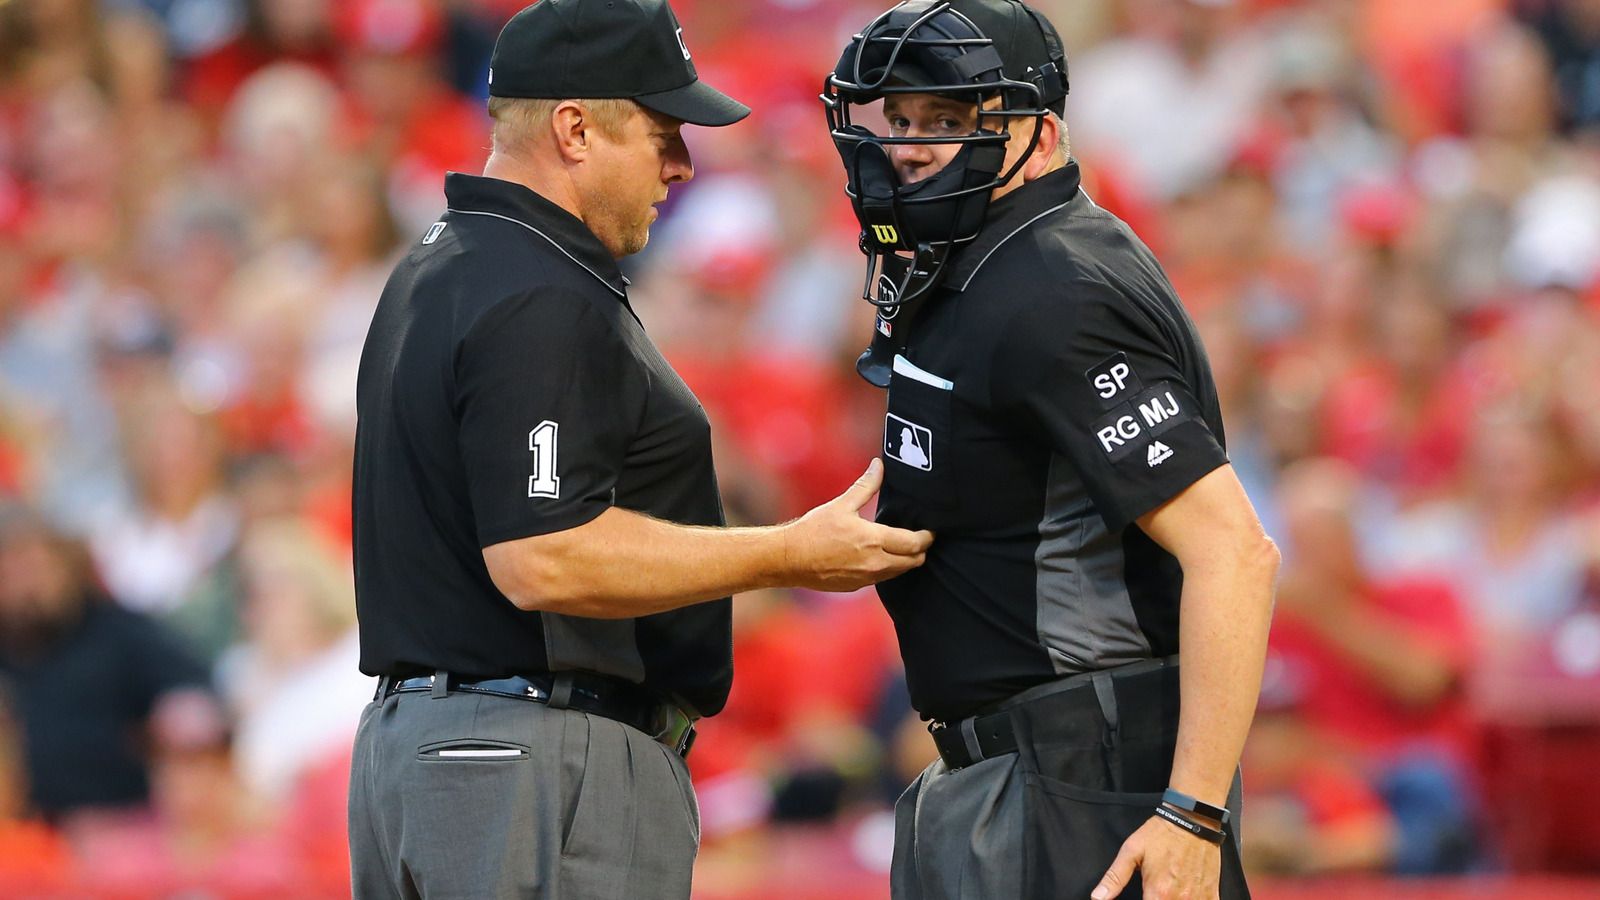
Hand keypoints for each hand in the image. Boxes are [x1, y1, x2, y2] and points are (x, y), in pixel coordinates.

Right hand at [783, 459, 933, 590]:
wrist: (789, 559)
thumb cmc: (813, 530)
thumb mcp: (842, 504)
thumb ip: (866, 486)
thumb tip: (879, 465)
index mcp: (874, 540)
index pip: (915, 544)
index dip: (927, 537)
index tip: (930, 530)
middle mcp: (875, 563)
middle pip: (914, 562)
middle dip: (920, 550)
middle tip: (919, 537)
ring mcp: (866, 578)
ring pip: (899, 572)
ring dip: (904, 560)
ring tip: (901, 545)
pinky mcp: (856, 586)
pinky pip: (881, 578)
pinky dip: (887, 568)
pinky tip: (878, 556)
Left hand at [1092, 813, 1221, 899]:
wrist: (1193, 820)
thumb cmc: (1161, 835)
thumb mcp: (1131, 851)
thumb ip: (1115, 878)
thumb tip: (1097, 898)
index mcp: (1158, 893)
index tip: (1144, 897)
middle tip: (1153, 894)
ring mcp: (1199, 899)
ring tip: (1165, 894)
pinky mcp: (1213, 895)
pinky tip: (1187, 896)